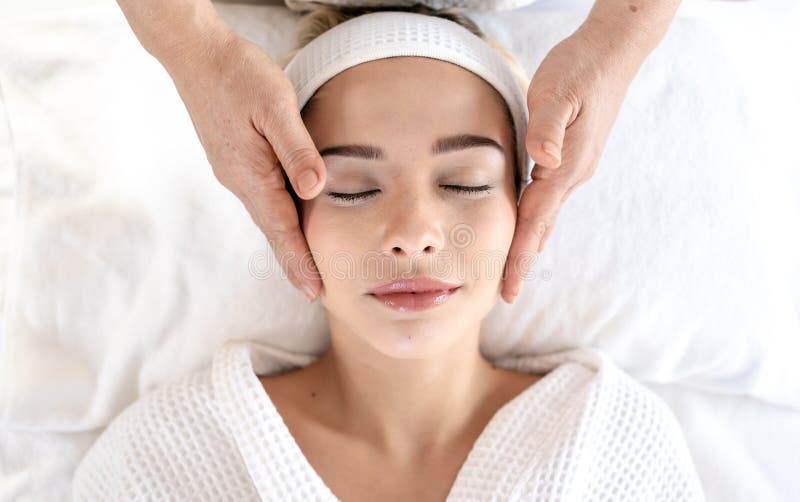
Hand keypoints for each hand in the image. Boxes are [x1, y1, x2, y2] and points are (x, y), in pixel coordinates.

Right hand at [167, 27, 325, 302]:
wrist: (196, 54)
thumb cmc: (239, 75)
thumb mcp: (275, 106)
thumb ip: (296, 149)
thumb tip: (314, 191)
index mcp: (251, 174)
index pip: (281, 229)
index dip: (299, 261)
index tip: (313, 292)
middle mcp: (239, 180)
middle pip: (273, 230)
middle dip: (294, 262)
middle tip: (314, 292)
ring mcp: (233, 171)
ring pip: (266, 214)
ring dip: (286, 242)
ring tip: (306, 265)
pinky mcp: (233, 159)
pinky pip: (261, 197)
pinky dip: (278, 217)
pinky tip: (288, 219)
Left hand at [501, 24, 640, 303]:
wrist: (612, 51)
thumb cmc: (580, 67)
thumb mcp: (558, 92)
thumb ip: (548, 128)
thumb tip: (543, 159)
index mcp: (567, 166)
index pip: (537, 222)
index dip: (520, 257)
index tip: (508, 289)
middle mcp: (573, 173)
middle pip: (541, 227)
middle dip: (522, 261)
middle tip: (505, 295)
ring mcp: (575, 167)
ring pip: (545, 215)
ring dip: (529, 244)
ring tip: (513, 271)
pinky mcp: (572, 156)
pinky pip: (548, 198)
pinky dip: (536, 220)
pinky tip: (532, 228)